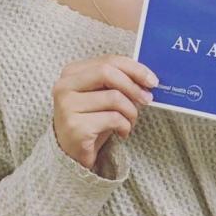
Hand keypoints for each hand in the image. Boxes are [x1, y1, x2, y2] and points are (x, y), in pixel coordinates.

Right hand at [52, 54, 158, 169]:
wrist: (73, 154)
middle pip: (107, 73)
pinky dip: (125, 126)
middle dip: (133, 86)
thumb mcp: (103, 96)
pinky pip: (113, 119)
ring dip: (131, 111)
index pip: (107, 61)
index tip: (151, 80)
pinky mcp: (76, 127)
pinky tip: (121, 133)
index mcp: (71, 73)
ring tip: (130, 121)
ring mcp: (67, 106)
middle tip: (147, 99)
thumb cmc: (92, 121)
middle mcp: (64, 86)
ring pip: (113, 97)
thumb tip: (146, 78)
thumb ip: (118, 81)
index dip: (134, 68)